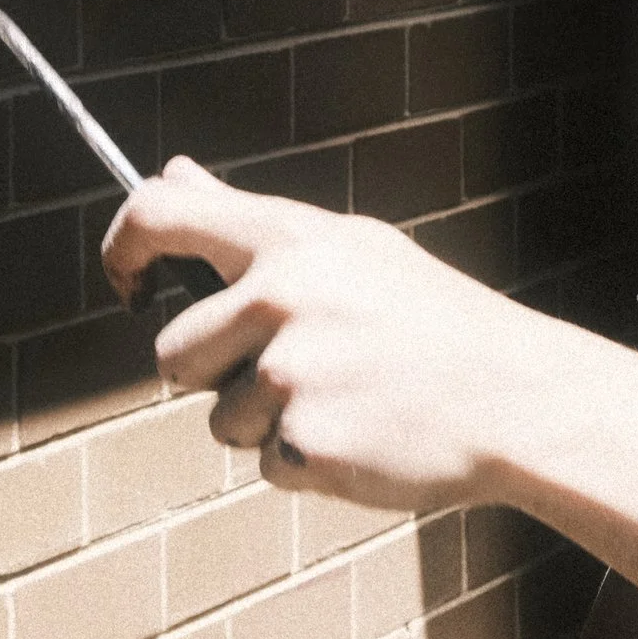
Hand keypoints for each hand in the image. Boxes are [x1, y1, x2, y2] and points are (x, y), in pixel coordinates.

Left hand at [100, 158, 594, 512]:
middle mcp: (281, 295)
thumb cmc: (426, 319)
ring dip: (268, 423)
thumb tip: (173, 172)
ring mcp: (291, 373)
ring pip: (219, 420)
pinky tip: (365, 432)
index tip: (128, 284)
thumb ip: (251, 217)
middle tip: (298, 367)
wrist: (517, 395)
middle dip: (214, 374)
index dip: (121, 249)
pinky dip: (308, 462)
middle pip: (171, 354)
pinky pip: (267, 466)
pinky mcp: (306, 442)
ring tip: (349, 396)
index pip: (158, 214)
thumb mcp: (348, 246)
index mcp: (290, 238)